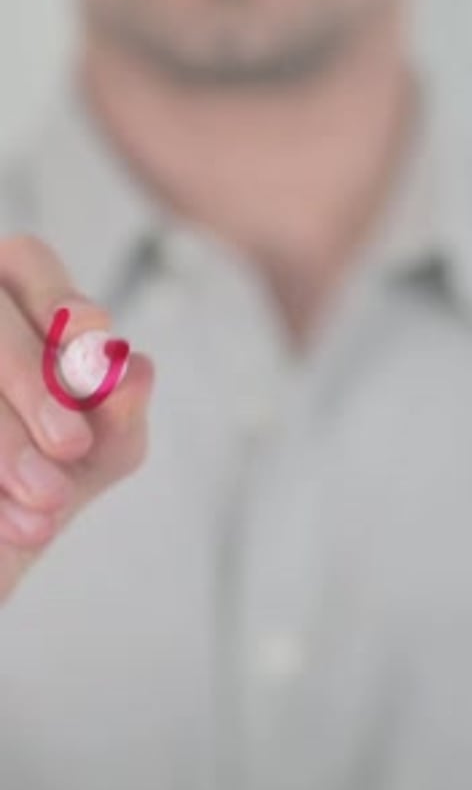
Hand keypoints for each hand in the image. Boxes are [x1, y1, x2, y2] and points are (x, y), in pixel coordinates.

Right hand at [0, 236, 153, 601]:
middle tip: (71, 447)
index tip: (92, 349)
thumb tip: (140, 368)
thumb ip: (120, 420)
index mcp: (11, 308)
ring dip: (3, 436)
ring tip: (45, 502)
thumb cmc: (38, 492)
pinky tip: (5, 526)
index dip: (61, 300)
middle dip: (33, 383)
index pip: (29, 263)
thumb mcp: (92, 462)